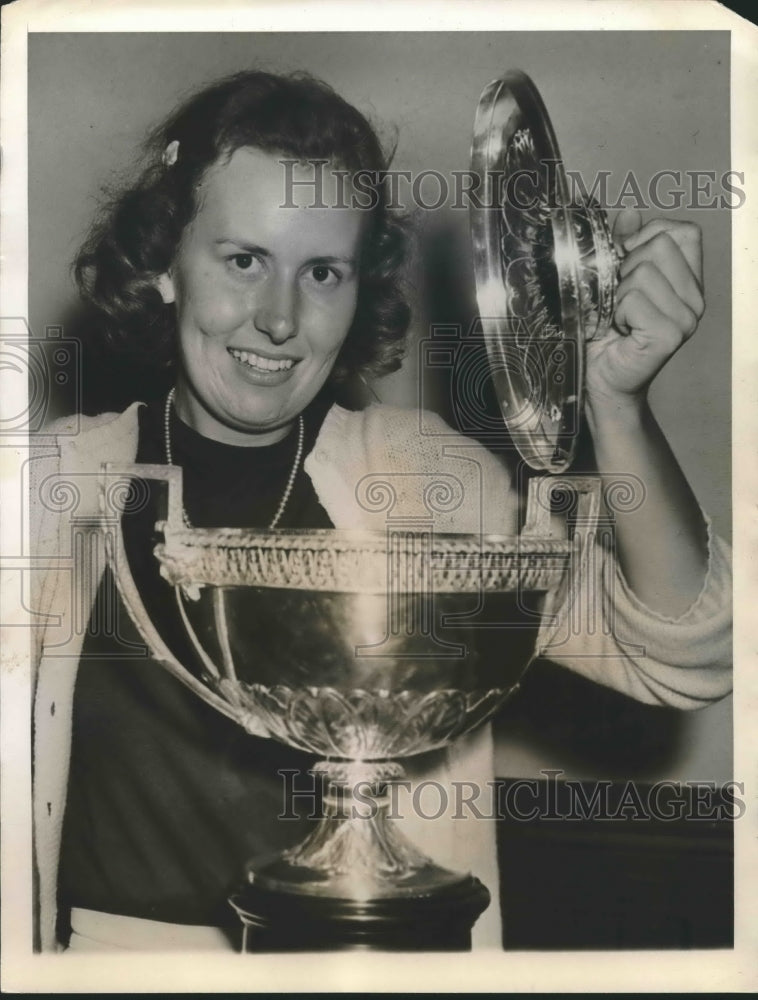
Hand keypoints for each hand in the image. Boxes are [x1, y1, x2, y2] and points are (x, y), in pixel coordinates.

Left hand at [585, 208, 704, 408]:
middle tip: (620, 298)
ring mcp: (687, 318)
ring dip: (618, 293)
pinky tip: (621, 330)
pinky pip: (633, 299)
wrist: (601, 378)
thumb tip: (630, 212)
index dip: (648, 237)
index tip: (627, 264)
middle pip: (660, 245)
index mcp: (689, 280)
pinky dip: (617, 312)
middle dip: (627, 266)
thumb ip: (624, 244)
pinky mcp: (669, 335)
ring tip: (619, 316)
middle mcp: (696, 298)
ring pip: (642, 272)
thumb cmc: (605, 330)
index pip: (684, 231)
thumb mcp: (613, 278)